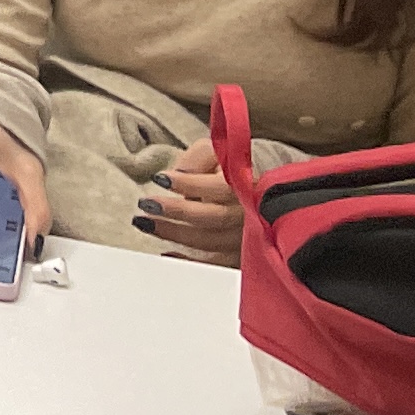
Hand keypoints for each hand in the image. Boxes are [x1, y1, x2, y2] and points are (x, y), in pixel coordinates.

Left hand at [133, 136, 246, 264]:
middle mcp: (250, 213)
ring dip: (175, 234)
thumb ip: (197, 159)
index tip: (160, 179)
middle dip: (176, 212)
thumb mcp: (216, 150)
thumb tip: (178, 175)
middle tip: (145, 204)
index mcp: (246, 184)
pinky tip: (168, 254)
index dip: (188, 184)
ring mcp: (247, 237)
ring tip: (146, 224)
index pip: (218, 187)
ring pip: (211, 241)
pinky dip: (191, 261)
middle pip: (212, 217)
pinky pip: (216, 264)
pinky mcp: (243, 254)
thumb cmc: (236, 165)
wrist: (268, 185)